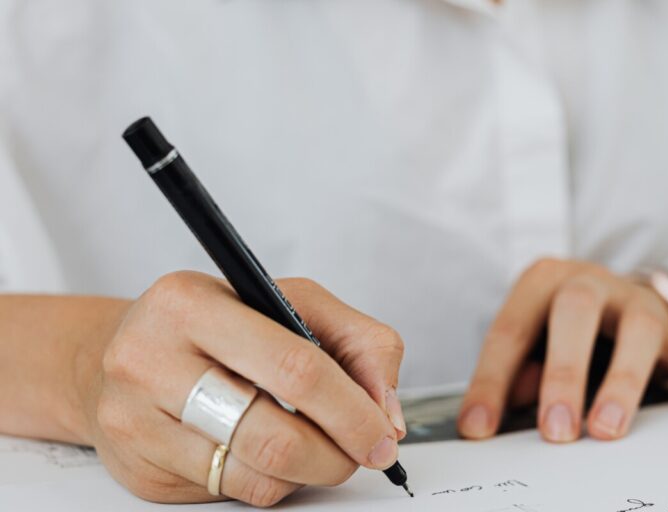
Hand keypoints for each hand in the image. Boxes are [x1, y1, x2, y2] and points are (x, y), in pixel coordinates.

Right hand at [76, 272, 405, 506]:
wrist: (124, 351)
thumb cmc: (218, 323)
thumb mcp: (291, 302)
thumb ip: (357, 342)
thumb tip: (387, 412)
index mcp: (191, 304)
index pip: (293, 367)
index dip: (351, 409)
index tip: (382, 433)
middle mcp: (150, 360)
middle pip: (274, 435)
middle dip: (336, 454)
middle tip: (360, 451)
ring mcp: (136, 420)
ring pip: (255, 475)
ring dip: (307, 472)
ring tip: (316, 446)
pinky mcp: (139, 468)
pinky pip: (230, 492)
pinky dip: (269, 480)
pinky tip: (267, 451)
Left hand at [458, 259, 667, 442]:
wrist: (606, 288)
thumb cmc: (555, 321)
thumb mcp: (527, 336)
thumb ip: (510, 372)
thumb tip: (493, 415)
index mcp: (541, 281)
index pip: (510, 331)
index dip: (491, 382)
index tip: (478, 428)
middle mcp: (587, 282)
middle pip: (575, 314)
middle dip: (564, 373)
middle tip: (555, 430)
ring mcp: (633, 302)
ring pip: (637, 331)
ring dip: (622, 382)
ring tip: (607, 430)